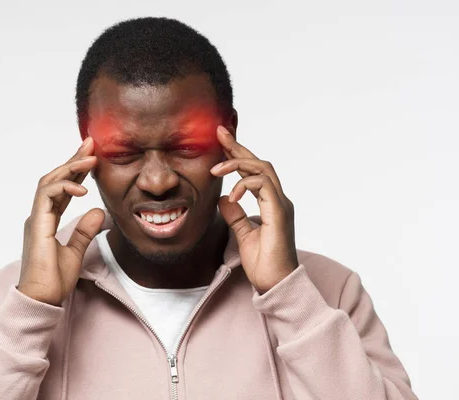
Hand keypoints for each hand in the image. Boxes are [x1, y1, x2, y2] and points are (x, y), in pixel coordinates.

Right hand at [17, 137, 104, 305]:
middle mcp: (40, 215)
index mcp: (47, 220)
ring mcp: (36, 219)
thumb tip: (99, 212)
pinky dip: (64, 187)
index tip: (91, 155)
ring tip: (90, 158)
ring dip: (69, 167)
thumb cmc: (54, 280)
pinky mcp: (37, 225)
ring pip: (49, 182)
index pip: (63, 188)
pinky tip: (82, 187)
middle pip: (55, 178)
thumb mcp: (76, 252)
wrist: (42, 299)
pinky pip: (47, 196)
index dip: (76, 170)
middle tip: (90, 144)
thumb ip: (85, 231)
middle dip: (72, 159)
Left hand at [210, 126, 298, 293]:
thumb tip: (223, 199)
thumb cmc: (264, 264)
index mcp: (270, 203)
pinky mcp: (279, 212)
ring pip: (262, 168)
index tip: (221, 140)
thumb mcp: (242, 235)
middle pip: (258, 162)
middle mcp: (278, 199)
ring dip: (237, 164)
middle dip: (238, 146)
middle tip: (220, 133)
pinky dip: (245, 185)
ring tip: (216, 170)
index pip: (252, 171)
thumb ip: (236, 215)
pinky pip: (263, 186)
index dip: (237, 154)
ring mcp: (281, 204)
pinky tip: (231, 196)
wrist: (276, 284)